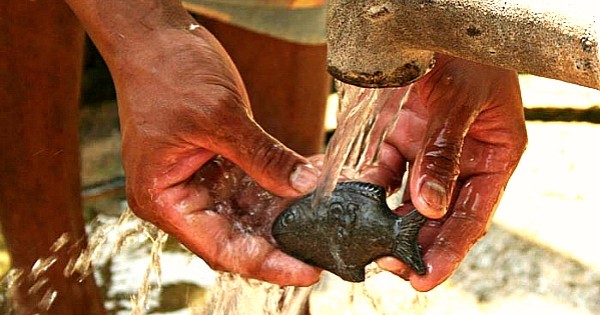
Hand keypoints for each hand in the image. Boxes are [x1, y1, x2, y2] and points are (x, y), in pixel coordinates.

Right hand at [106, 25, 320, 285]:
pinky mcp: (218, 164)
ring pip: (249, 214)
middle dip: (280, 244)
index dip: (266, 263)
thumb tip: (304, 186)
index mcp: (164, 199)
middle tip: (325, 249)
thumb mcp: (218, 115)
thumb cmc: (167, 72)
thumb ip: (262, 156)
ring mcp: (200, 182)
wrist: (155, 37)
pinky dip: (281, 187)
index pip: (221, 248)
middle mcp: (181, 198)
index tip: (306, 271)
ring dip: (285, 217)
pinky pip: (253, 186)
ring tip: (326, 221)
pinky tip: (311, 186)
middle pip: (237, 237)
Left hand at [363, 54, 526, 290]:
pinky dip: (364, 193)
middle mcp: (457, 160)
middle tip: (390, 267)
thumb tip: (430, 206)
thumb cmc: (458, 52)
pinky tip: (349, 210)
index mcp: (491, 155)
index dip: (451, 249)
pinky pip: (377, 174)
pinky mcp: (392, 141)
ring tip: (367, 247)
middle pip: (437, 216)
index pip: (472, 214)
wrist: (423, 21)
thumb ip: (442, 152)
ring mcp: (422, 153)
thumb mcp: (458, 99)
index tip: (426, 277)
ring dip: (386, 225)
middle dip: (414, 244)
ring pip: (404, 201)